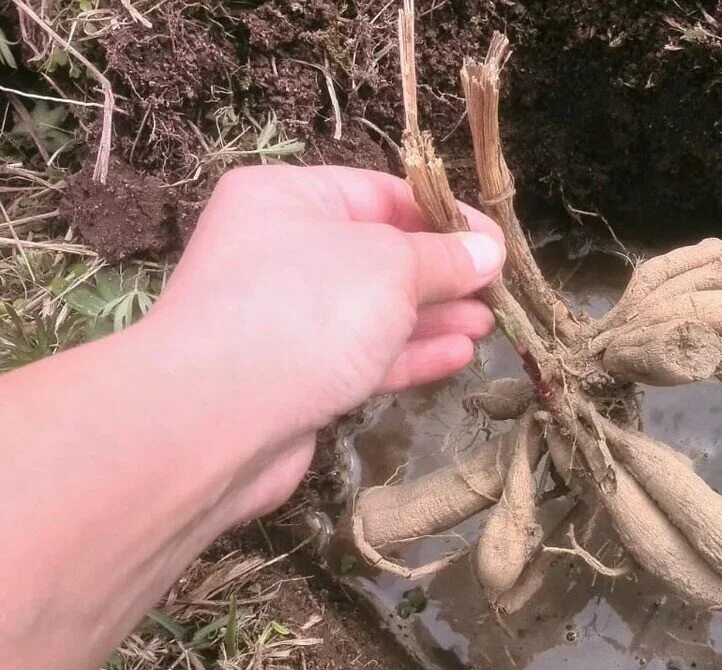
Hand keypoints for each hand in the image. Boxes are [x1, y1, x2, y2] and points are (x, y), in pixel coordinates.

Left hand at [147, 164, 504, 515]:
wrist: (216, 417)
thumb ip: (443, 258)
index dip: (443, 216)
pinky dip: (409, 355)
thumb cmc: (305, 310)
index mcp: (288, 199)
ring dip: (433, 318)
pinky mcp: (295, 378)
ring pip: (374, 311)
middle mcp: (280, 251)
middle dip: (442, 273)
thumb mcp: (390, 266)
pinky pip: (362, 357)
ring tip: (488, 325)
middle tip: (497, 290)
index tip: (495, 243)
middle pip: (379, 254)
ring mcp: (285, 318)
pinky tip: (457, 357)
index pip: (380, 193)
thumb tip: (487, 249)